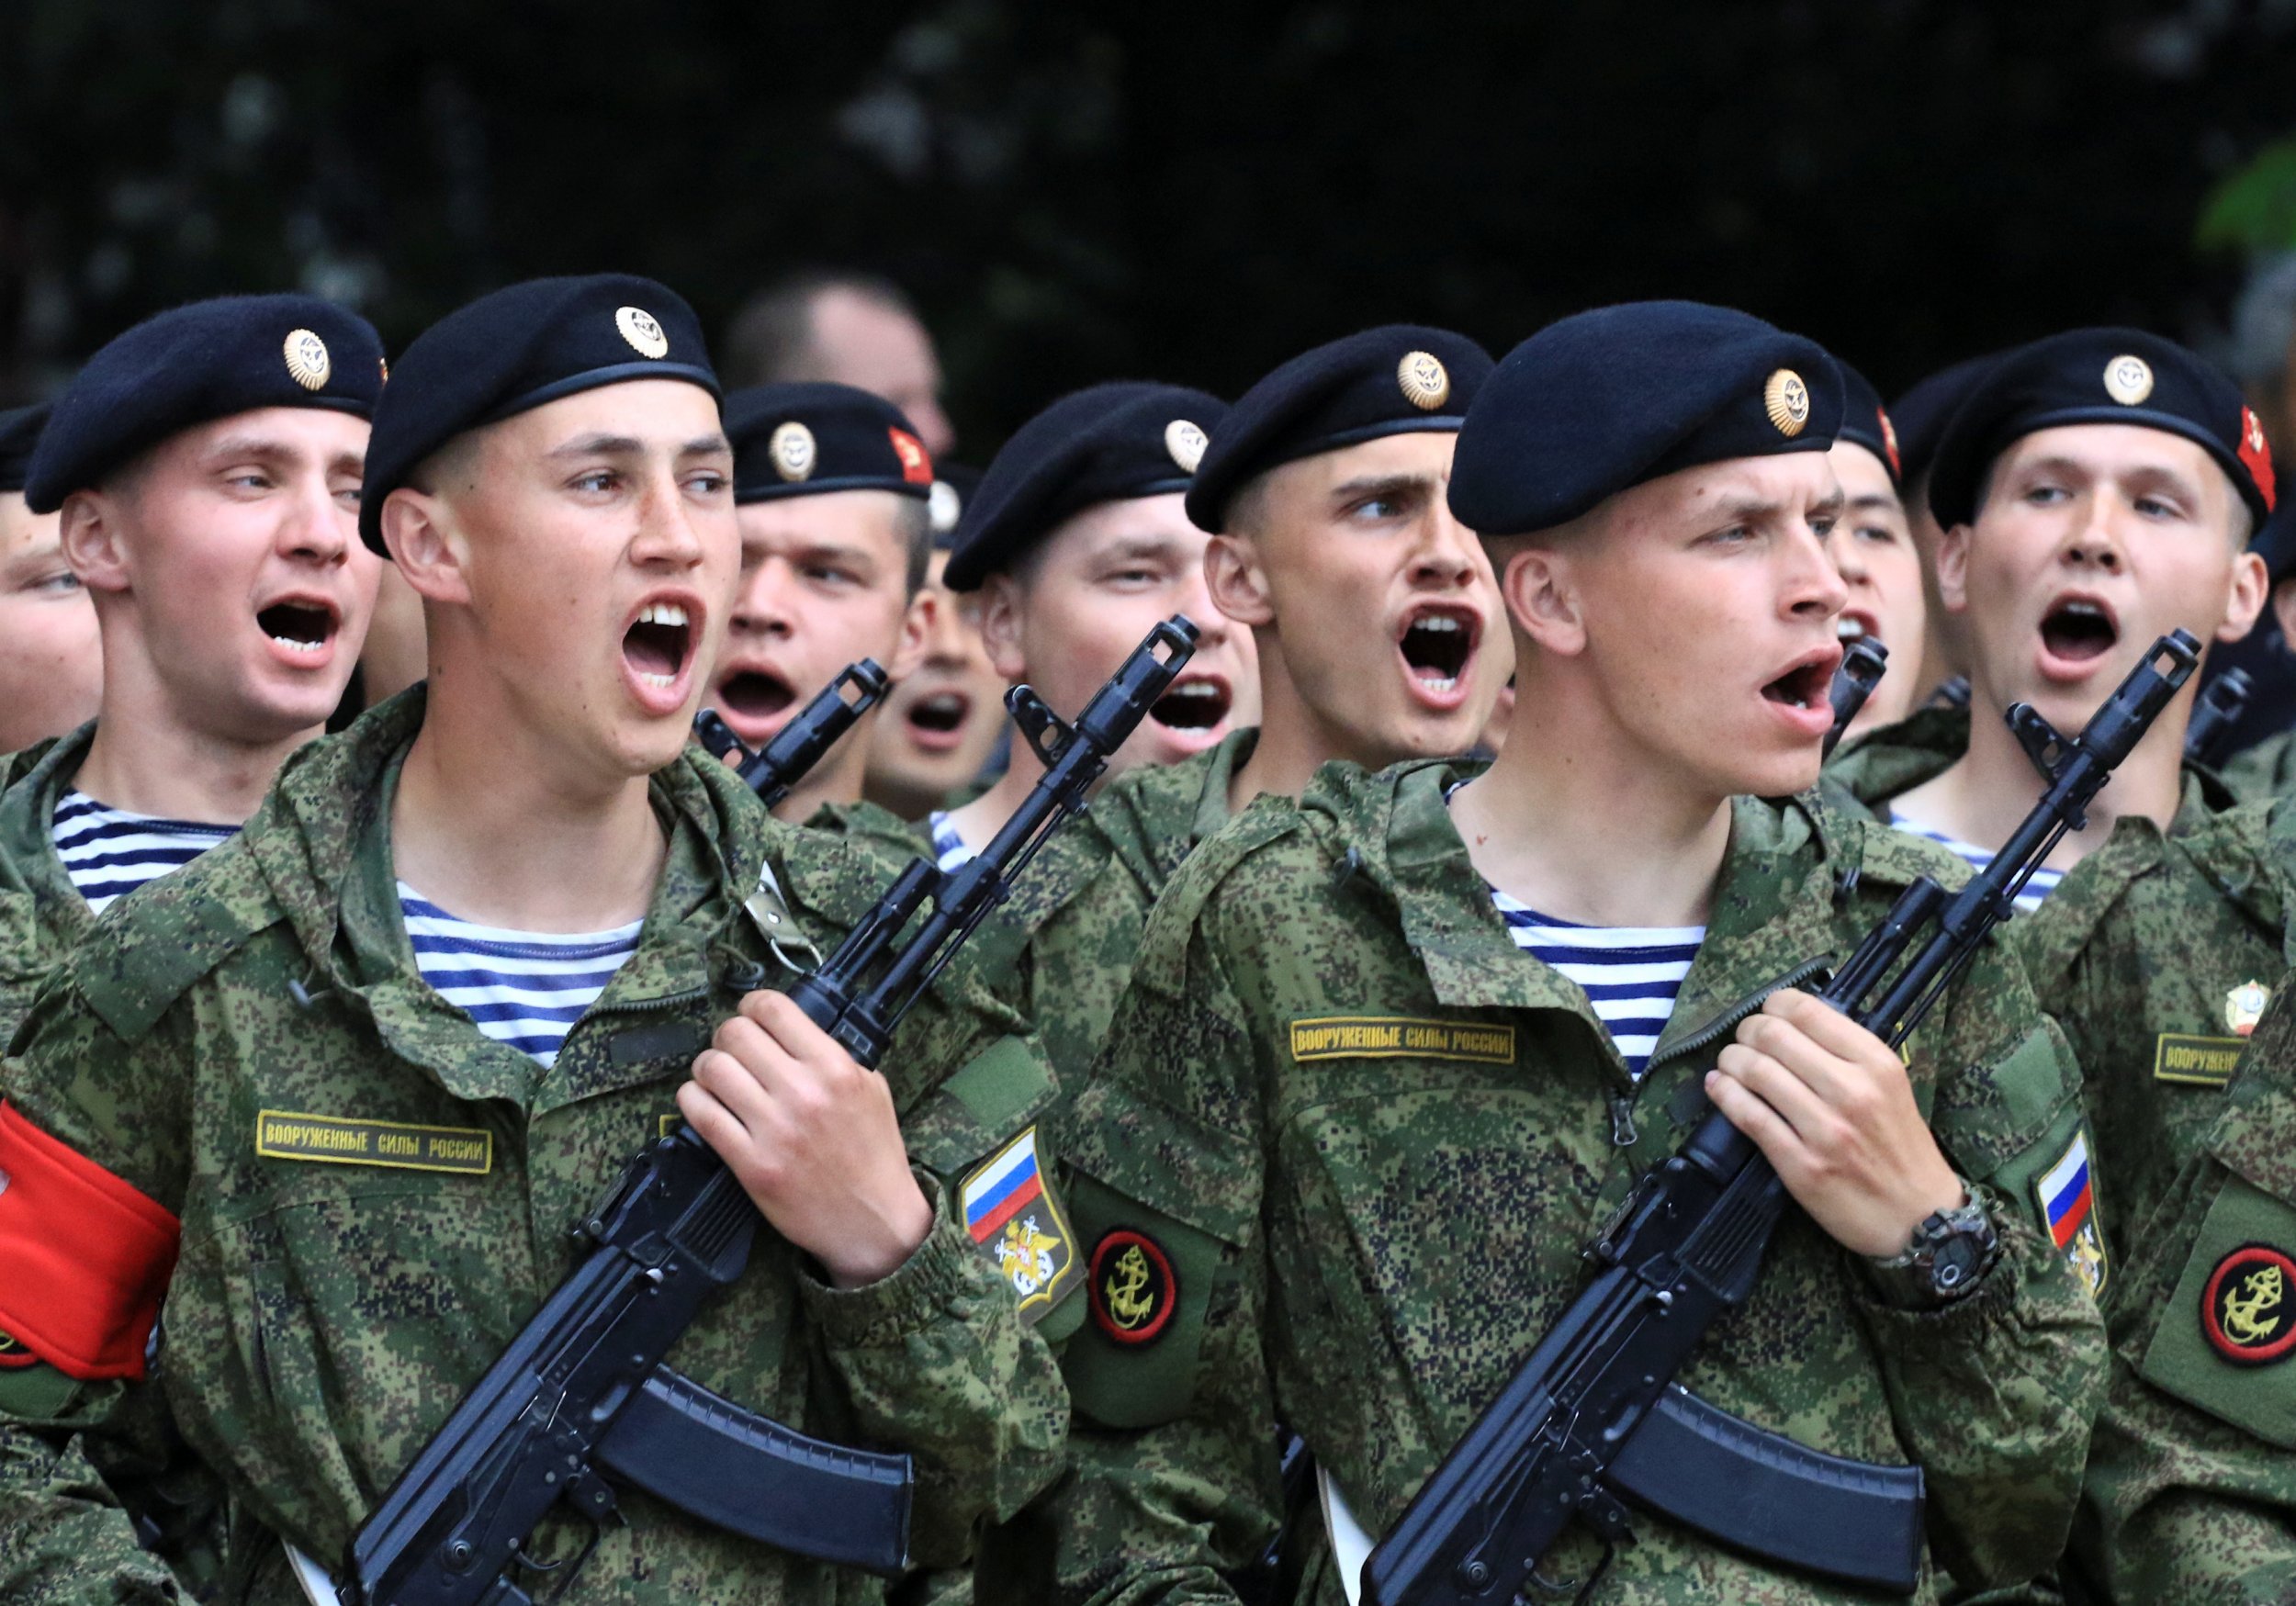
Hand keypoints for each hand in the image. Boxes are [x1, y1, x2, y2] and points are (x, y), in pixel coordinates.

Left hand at [679, 990, 934, 1287]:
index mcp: (835, 1068)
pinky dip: (694, 1101)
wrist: (875, 1221)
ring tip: (718, 1078)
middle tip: (733, 1050)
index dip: (752, 1005)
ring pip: (712, 1069)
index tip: (751, 1015)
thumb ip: (834, 1056)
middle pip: (734, 1034)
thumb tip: (790, 1032)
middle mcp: (803, 1093)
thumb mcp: (872, 1089)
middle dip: (727, 1036)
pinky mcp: (752, 1165)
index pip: (773, 1009)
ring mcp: (775, 1130)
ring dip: (708, 1068)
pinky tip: (704, 1102)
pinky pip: (702, 1115)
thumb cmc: (874, 1155)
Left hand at [1704, 988, 1963, 1258]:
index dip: (1773, 1006)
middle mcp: (1851, 1090)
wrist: (1922, 1219)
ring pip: (1754, 1071)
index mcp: (1876, 1064)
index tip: (1767, 1015)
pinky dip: (1724, 1095)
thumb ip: (1848, 1054)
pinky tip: (1718, 1087)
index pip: (1806, 1010)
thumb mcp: (1891, 1087)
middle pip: (1772, 1035)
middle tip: (1743, 1041)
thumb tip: (1794, 1023)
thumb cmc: (1903, 1150)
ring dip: (1730, 1061)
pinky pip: (1748, 1116)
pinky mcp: (1801, 1164)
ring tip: (1729, 1065)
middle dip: (1746, 1032)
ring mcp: (1825, 1129)